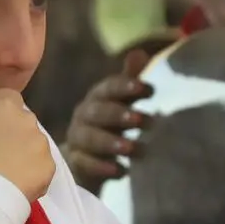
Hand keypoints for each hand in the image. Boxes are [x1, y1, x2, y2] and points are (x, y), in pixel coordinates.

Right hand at [0, 61, 53, 201]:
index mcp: (7, 105)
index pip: (7, 98)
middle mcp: (30, 119)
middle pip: (21, 119)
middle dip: (10, 130)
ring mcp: (42, 144)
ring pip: (32, 141)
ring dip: (22, 149)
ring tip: (2, 168)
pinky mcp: (50, 168)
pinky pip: (41, 164)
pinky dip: (31, 170)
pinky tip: (15, 180)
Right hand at [64, 49, 152, 192]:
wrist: (83, 160)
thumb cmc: (109, 126)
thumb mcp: (121, 103)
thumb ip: (130, 81)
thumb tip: (139, 52)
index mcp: (98, 99)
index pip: (108, 88)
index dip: (126, 87)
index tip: (149, 90)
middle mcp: (84, 116)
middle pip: (97, 112)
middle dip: (118, 114)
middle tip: (141, 119)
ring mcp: (77, 140)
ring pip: (89, 137)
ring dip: (110, 141)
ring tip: (131, 147)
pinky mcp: (75, 163)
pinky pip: (84, 163)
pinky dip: (101, 167)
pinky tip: (120, 171)